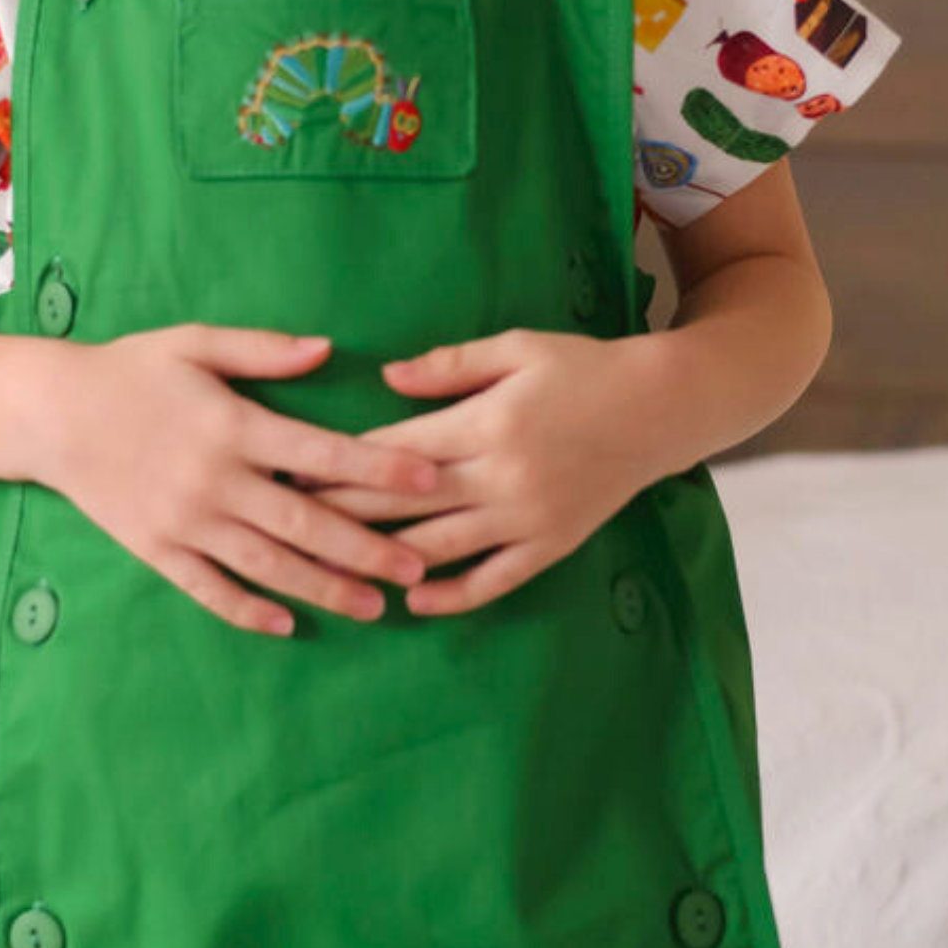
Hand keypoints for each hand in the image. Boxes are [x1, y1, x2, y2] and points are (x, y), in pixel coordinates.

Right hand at [30, 325, 442, 638]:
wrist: (50, 414)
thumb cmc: (130, 371)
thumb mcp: (195, 342)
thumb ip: (263, 349)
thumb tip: (327, 349)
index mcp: (233, 426)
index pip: (322, 453)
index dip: (380, 469)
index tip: (430, 480)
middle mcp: (215, 481)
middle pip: (305, 523)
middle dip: (366, 549)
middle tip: (417, 570)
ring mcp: (185, 521)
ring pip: (266, 564)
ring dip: (323, 588)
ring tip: (373, 606)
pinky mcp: (157, 549)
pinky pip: (209, 588)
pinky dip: (248, 610)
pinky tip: (287, 624)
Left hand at [290, 330, 654, 616]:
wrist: (660, 409)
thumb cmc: (582, 369)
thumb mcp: (517, 348)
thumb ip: (449, 366)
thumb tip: (385, 380)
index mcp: (488, 423)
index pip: (397, 451)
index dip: (341, 465)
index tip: (293, 472)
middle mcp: (503, 477)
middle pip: (405, 503)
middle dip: (342, 514)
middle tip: (287, 525)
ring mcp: (527, 518)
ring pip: (440, 548)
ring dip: (381, 561)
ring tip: (331, 572)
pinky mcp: (550, 546)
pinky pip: (494, 580)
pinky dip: (452, 594)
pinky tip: (412, 599)